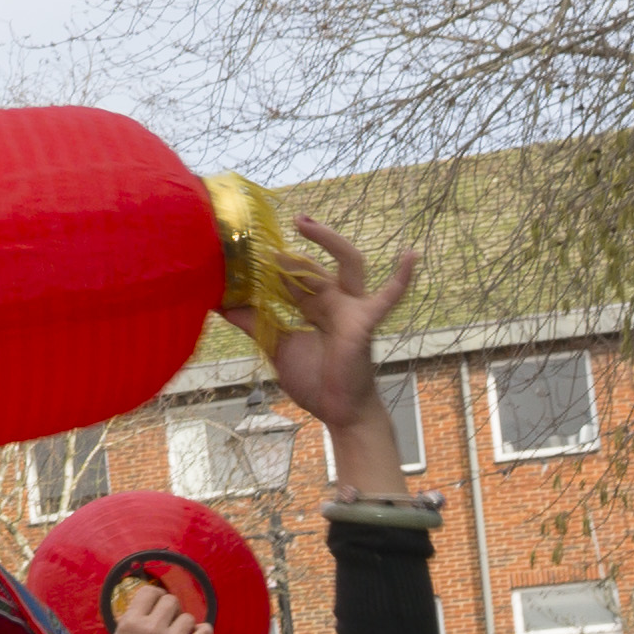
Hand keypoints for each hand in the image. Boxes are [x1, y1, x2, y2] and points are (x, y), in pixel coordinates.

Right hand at [89, 573, 207, 633]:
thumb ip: (135, 618)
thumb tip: (154, 603)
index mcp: (131, 622)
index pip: (151, 591)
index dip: (155, 597)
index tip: (156, 606)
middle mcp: (151, 629)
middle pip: (171, 601)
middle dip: (169, 610)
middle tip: (166, 624)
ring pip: (188, 617)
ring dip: (182, 625)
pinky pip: (205, 631)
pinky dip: (201, 632)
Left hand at [263, 218, 425, 480]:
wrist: (339, 410)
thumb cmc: (315, 380)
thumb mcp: (276, 345)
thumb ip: (254, 323)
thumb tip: (221, 305)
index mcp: (313, 307)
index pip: (293, 275)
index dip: (274, 262)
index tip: (250, 246)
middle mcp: (333, 301)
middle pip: (316, 264)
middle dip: (299, 245)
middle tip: (279, 224)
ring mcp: (351, 308)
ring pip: (346, 264)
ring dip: (328, 242)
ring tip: (305, 223)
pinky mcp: (364, 322)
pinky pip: (388, 296)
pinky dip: (401, 277)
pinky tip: (411, 255)